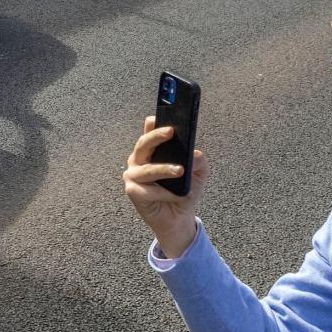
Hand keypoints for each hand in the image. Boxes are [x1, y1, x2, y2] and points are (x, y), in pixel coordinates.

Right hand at [123, 117, 206, 261]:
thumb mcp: (199, 173)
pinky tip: (174, 196)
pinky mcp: (133, 191)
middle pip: (144, 143)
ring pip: (147, 169)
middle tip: (171, 132)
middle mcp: (139, 159)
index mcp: (153, 150)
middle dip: (157, 136)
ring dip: (164, 169)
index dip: (153, 122)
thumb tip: (194, 154)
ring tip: (180, 170)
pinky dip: (164, 193)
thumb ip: (198, 160)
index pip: (149, 130)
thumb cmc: (184, 190)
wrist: (178, 217)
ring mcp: (133, 174)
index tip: (160, 115)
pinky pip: (148, 189)